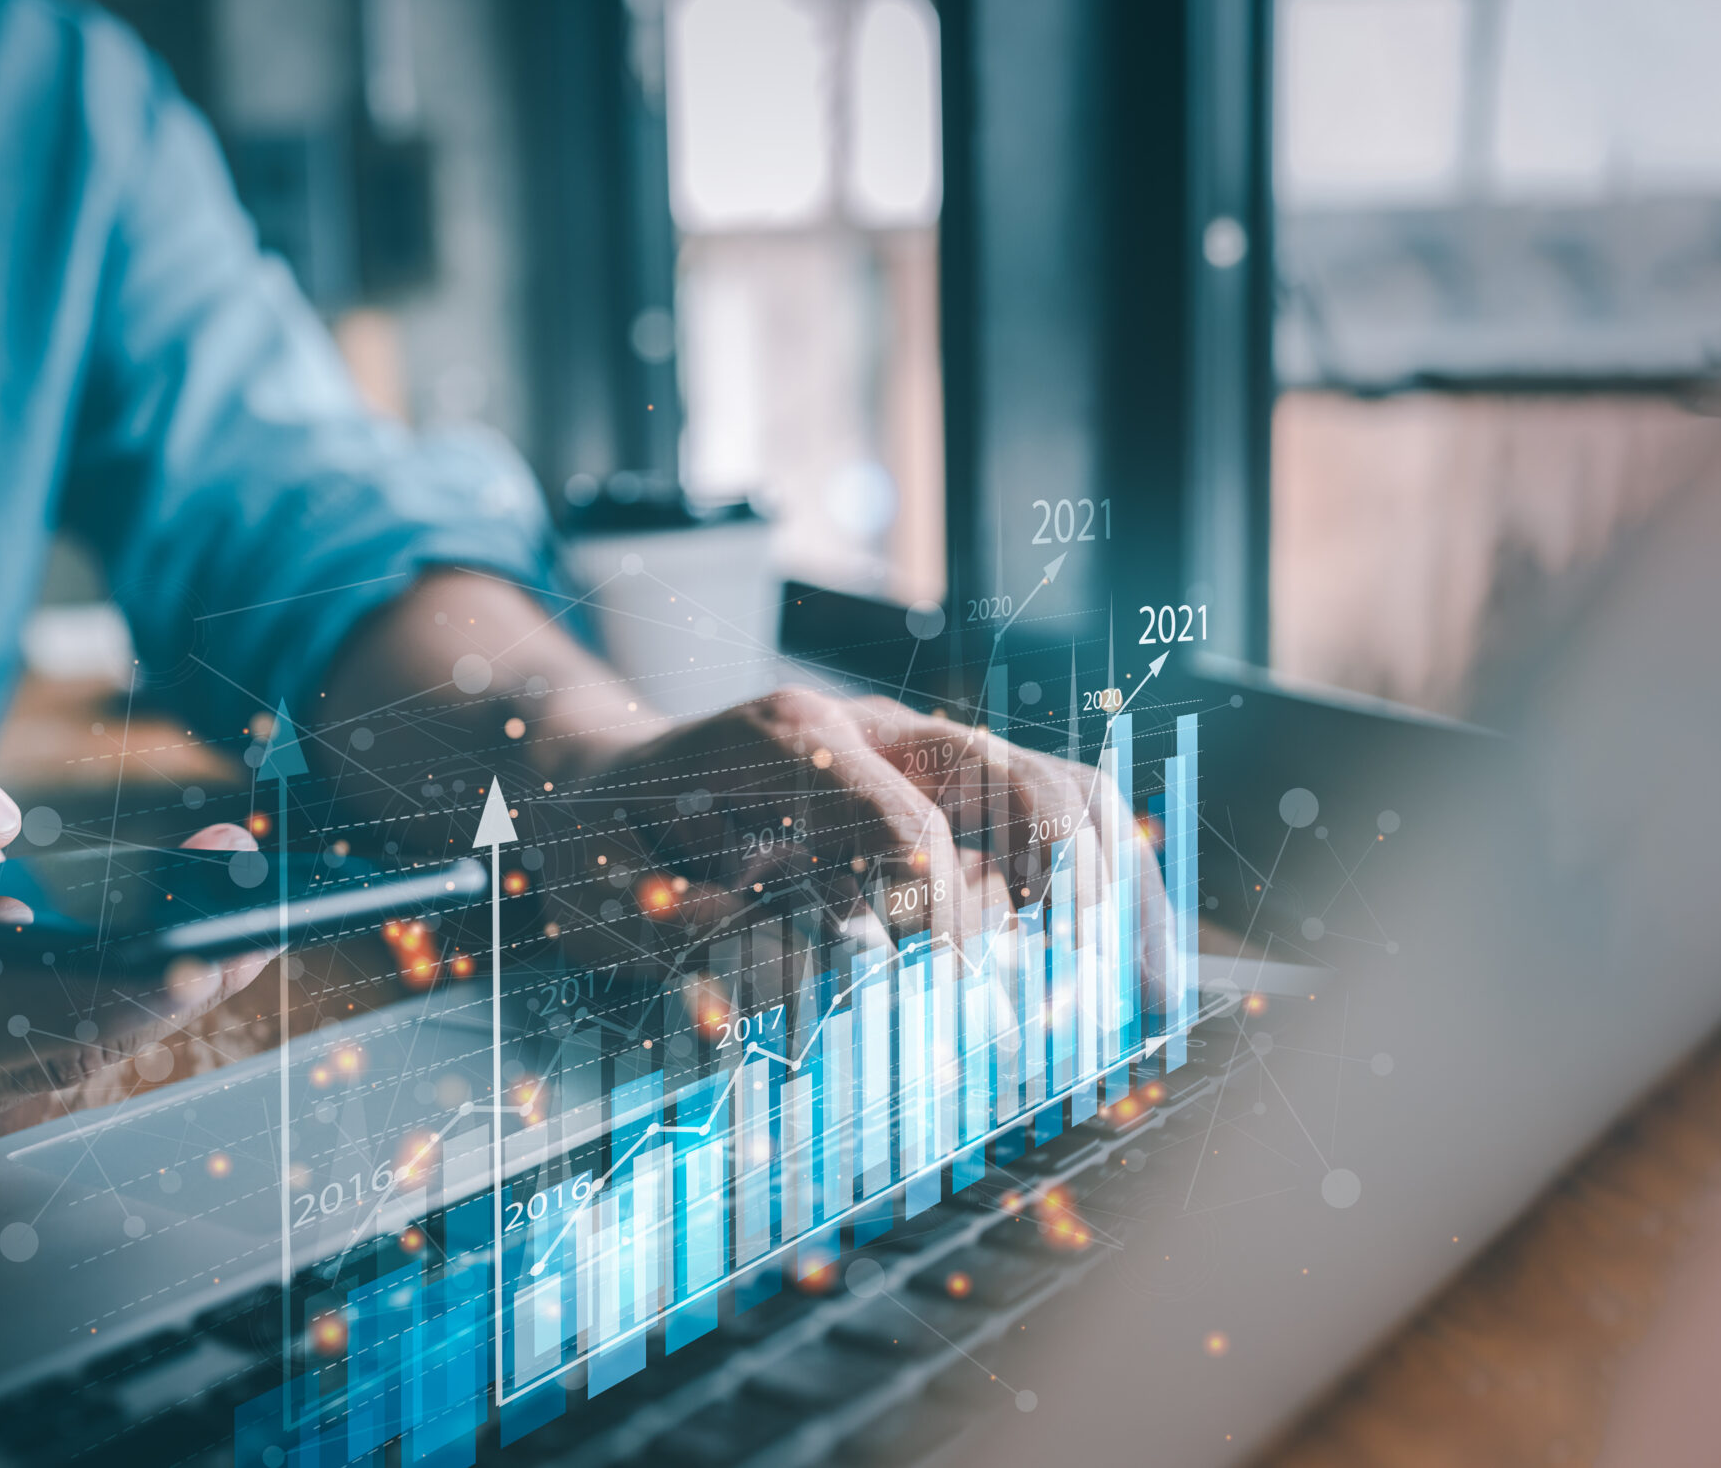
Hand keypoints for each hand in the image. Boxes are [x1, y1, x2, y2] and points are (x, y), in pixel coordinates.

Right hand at [0, 689, 259, 1190]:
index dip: (107, 981)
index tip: (208, 932)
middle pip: (44, 1056)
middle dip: (172, 976)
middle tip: (248, 891)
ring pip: (40, 1080)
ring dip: (133, 1000)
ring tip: (203, 909)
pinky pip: (5, 1091)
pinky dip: (68, 1025)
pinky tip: (95, 953)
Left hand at [528, 687, 1170, 979]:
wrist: (595, 775)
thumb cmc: (601, 841)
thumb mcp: (603, 893)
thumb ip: (680, 937)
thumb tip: (773, 991)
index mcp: (784, 742)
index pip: (904, 823)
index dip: (936, 911)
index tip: (937, 978)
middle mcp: (866, 729)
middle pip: (1004, 785)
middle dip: (1024, 894)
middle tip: (1012, 983)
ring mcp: (913, 747)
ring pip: (1048, 782)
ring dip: (1085, 876)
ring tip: (1107, 970)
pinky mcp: (941, 781)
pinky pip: (1053, 801)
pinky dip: (1100, 867)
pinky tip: (1125, 949)